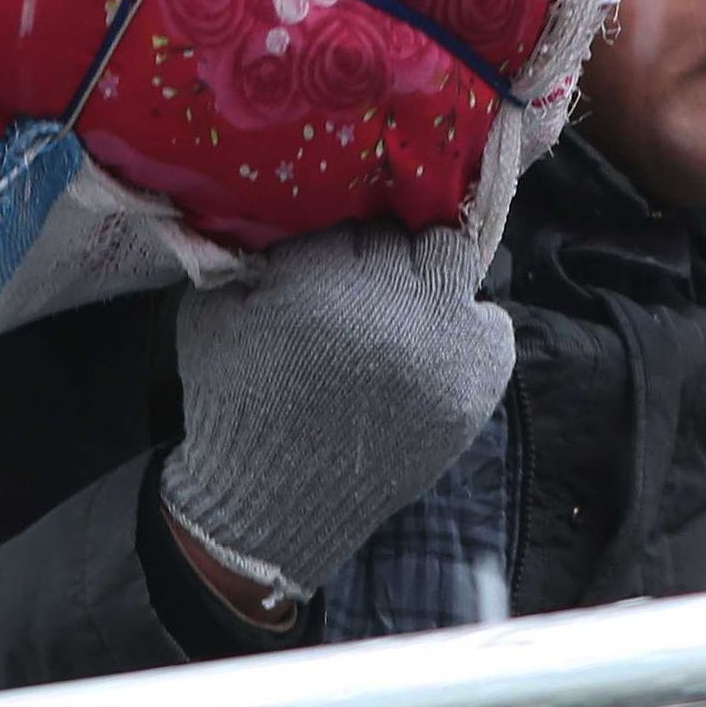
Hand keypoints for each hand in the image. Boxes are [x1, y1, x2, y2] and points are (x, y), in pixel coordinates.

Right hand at [162, 222, 512, 601]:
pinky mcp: (475, 385)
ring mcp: (442, 346)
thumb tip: (284, 201)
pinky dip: (466, 325)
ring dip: (428, 273)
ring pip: (454, 258)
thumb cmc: (235, 404)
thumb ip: (247, 252)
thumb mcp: (212, 314)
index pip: (347, 216)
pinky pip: (493, 322)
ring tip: (403, 306)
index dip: (334, 238)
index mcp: (319, 285)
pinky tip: (433, 345)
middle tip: (362, 284)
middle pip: (403, 233)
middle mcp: (390, 308)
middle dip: (381, 252)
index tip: (325, 261)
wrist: (273, 505)